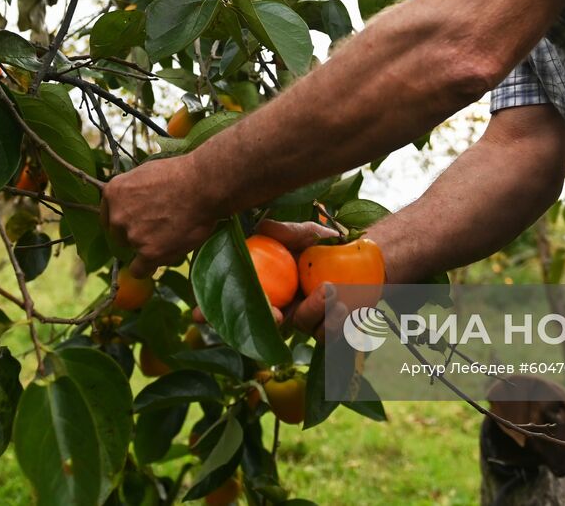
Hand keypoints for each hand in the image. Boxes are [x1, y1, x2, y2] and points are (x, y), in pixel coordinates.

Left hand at [100, 153, 221, 277]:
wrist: (205, 185)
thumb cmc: (182, 175)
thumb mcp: (146, 173)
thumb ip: (132, 192)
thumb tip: (129, 204)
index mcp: (114, 192)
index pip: (109, 217)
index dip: (124, 221)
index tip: (137, 223)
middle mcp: (118, 215)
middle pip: (119, 235)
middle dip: (135, 234)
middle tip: (159, 228)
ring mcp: (132, 235)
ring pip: (133, 251)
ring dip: (147, 247)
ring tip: (172, 235)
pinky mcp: (149, 253)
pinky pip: (139, 270)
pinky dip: (147, 268)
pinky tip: (159, 260)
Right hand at [186, 219, 342, 336]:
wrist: (365, 256)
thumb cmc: (327, 244)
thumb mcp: (305, 233)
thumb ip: (284, 231)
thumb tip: (262, 227)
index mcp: (270, 290)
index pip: (234, 302)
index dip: (212, 311)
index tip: (198, 315)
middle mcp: (285, 310)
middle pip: (266, 326)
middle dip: (269, 322)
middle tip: (278, 315)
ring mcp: (309, 322)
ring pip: (305, 330)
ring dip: (317, 315)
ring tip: (333, 295)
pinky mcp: (335, 331)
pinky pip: (333, 337)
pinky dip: (339, 325)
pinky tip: (346, 308)